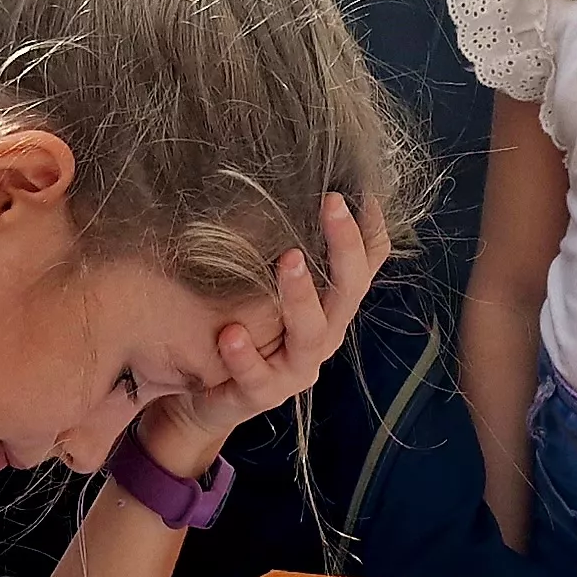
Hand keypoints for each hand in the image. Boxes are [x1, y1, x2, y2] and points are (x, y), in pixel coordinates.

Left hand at [135, 195, 390, 469]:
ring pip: (311, 335)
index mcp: (330, 306)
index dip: (370, 227)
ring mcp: (295, 370)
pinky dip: (245, 356)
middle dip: (343, 246)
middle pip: (348, 291)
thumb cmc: (242, 326)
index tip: (360, 185)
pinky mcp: (261, 396)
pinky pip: (258, 379)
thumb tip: (285, 180)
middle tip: (331, 203)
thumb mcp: (265, 284)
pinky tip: (231, 333)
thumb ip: (282, 246)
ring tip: (287, 260)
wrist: (206, 396)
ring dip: (300, 296)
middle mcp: (324, 335)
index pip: (367, 263)